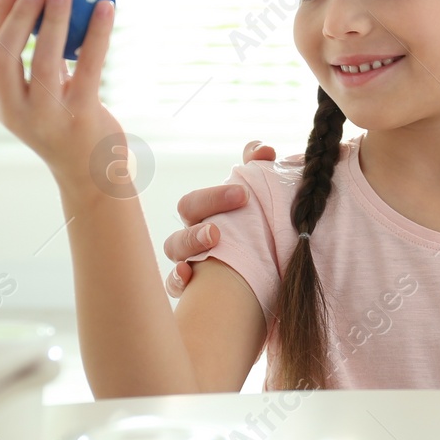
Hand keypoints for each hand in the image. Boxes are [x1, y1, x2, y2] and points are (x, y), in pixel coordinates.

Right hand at [0, 0, 122, 192]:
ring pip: (44, 60)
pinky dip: (97, 34)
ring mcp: (46, 115)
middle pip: (6, 53)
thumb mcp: (39, 95)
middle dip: (19, 12)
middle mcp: (15, 109)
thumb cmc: (64, 124)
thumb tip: (48, 0)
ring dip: (55, 19)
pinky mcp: (80, 116)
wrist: (90, 175)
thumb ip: (36, 61)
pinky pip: (89, 66)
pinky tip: (107, 8)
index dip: (1, 11)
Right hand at [162, 140, 274, 297]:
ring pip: (174, 248)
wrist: (265, 280)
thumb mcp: (263, 202)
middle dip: (205, 211)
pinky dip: (177, 279)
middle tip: (224, 221)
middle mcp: (193, 235)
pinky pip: (173, 284)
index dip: (215, 195)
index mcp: (206, 215)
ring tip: (213, 238)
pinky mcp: (193, 289)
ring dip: (189, 241)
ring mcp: (190, 260)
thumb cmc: (256, 235)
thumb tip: (264, 149)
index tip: (244, 194)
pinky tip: (188, 276)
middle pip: (185, 217)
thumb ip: (261, 169)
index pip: (197, 201)